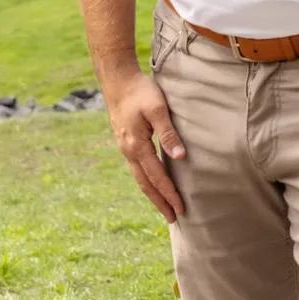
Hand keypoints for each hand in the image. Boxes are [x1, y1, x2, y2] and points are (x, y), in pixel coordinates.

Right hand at [103, 67, 185, 221]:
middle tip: (173, 219)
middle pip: (145, 184)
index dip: (169, 194)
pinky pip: (137, 168)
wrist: (117, 80)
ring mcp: (125, 148)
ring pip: (140, 178)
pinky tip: (153, 183)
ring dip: (152, 194)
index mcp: (137, 146)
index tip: (181, 209)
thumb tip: (180, 158)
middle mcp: (128, 151)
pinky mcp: (126, 142)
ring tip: (164, 207)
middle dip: (160, 202)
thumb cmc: (140, 91)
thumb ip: (168, 133)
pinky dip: (146, 181)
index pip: (157, 177)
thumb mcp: (158, 109)